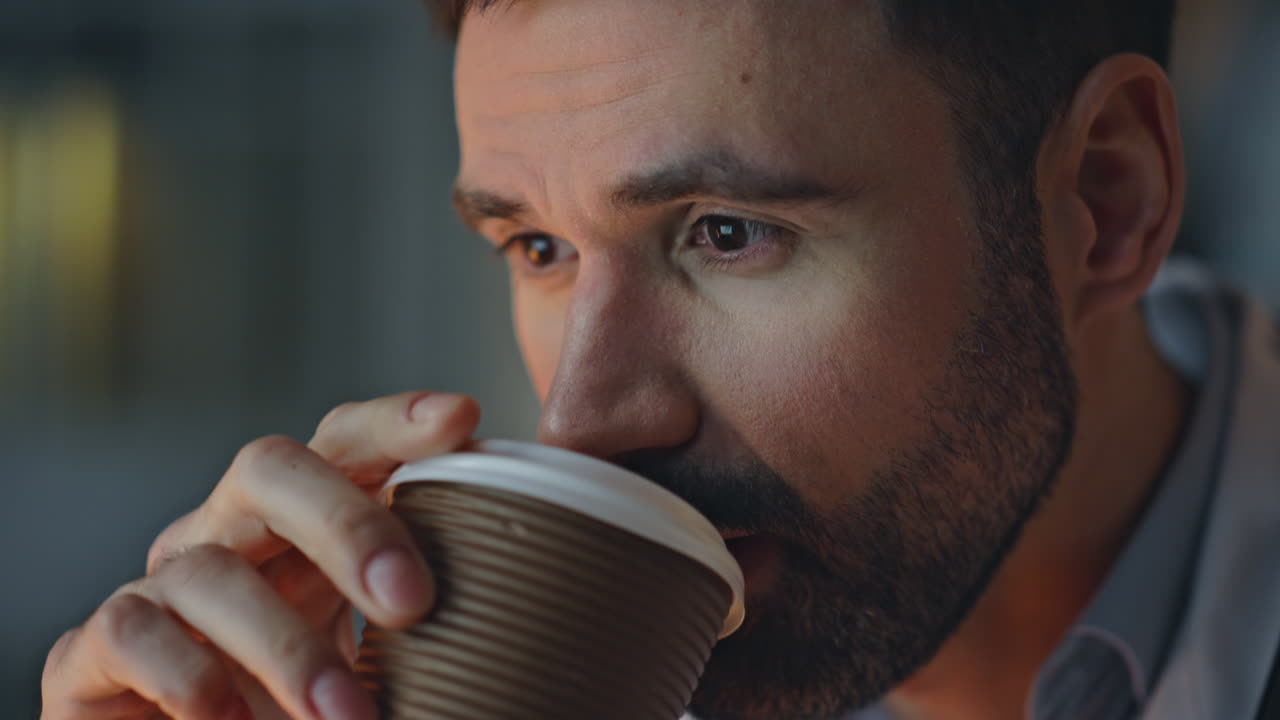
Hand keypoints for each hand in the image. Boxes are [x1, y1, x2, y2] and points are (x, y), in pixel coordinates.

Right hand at [40, 392, 479, 719]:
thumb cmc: (310, 701)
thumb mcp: (384, 651)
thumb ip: (431, 612)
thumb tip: (533, 599)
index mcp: (307, 518)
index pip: (346, 440)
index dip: (397, 420)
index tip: (462, 417)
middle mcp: (232, 530)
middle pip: (271, 468)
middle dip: (345, 525)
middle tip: (412, 601)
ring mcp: (163, 583)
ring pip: (209, 567)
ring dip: (286, 645)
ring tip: (350, 716)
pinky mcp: (99, 646)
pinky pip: (131, 630)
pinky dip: (189, 676)